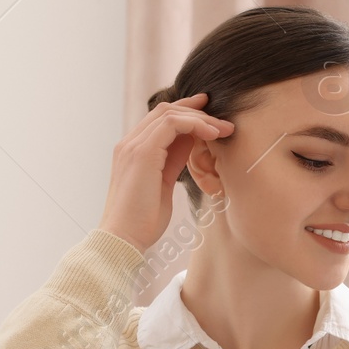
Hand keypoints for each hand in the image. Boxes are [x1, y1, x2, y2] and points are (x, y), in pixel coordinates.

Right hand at [97, 92, 233, 252]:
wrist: (124, 238)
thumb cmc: (143, 219)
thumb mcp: (164, 182)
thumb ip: (173, 159)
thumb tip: (191, 142)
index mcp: (133, 149)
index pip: (160, 118)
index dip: (188, 112)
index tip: (212, 116)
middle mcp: (130, 142)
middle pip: (166, 110)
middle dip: (198, 112)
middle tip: (224, 124)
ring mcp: (133, 145)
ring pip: (170, 113)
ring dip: (201, 118)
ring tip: (223, 130)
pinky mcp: (142, 152)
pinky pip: (171, 124)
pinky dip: (195, 125)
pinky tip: (211, 135)